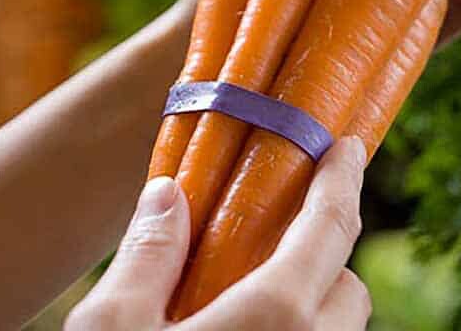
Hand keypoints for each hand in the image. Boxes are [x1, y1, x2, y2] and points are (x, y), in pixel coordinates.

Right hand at [65, 137, 369, 330]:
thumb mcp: (111, 330)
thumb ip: (147, 254)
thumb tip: (165, 194)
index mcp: (276, 319)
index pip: (330, 226)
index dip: (342, 178)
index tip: (349, 147)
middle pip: (348, 287)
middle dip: (323, 257)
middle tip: (272, 244)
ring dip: (312, 306)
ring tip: (251, 304)